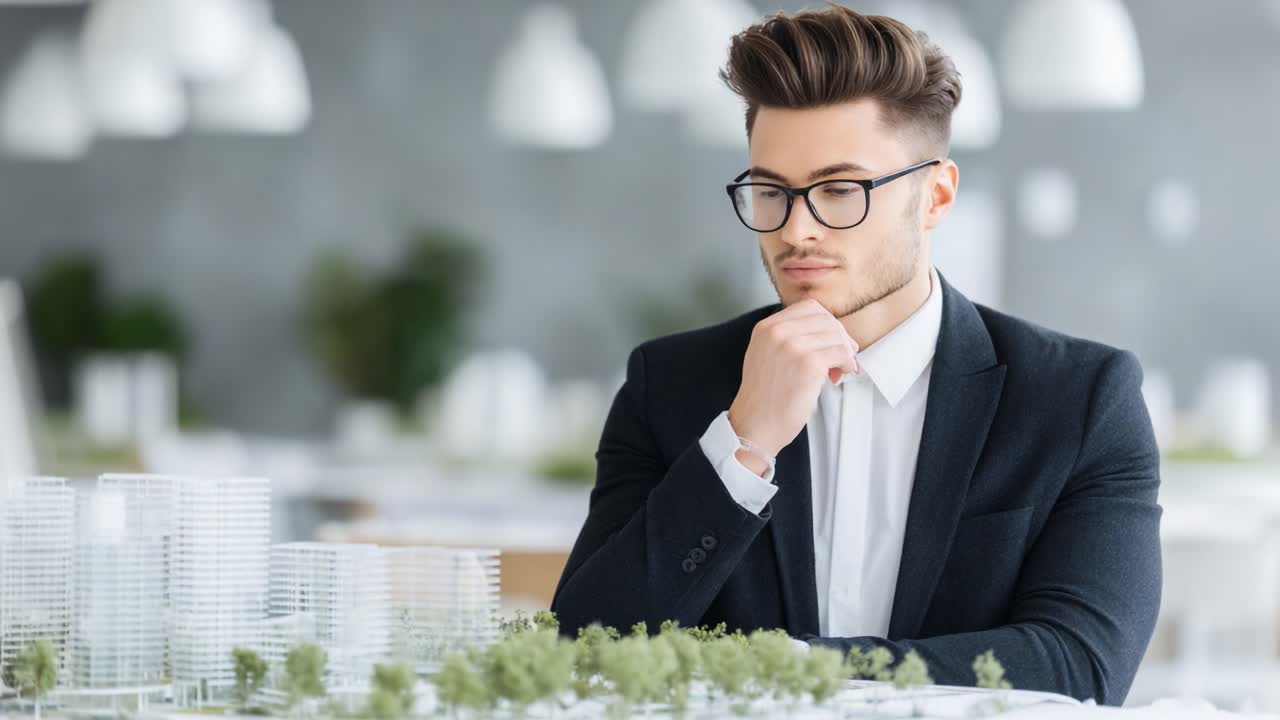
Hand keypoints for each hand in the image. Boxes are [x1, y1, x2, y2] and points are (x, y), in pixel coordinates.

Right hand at [728, 299, 858, 458]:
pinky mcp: (809, 364)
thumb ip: (787, 337)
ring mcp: (793, 346)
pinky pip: (841, 353)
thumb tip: (829, 330)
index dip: (826, 322)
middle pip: (825, 319)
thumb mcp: (766, 355)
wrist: (756, 425)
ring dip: (844, 352)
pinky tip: (841, 375)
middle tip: (842, 357)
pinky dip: (847, 363)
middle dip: (839, 337)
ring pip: (836, 335)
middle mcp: (777, 332)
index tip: (832, 340)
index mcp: (766, 327)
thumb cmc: (765, 396)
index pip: (809, 308)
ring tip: (838, 370)